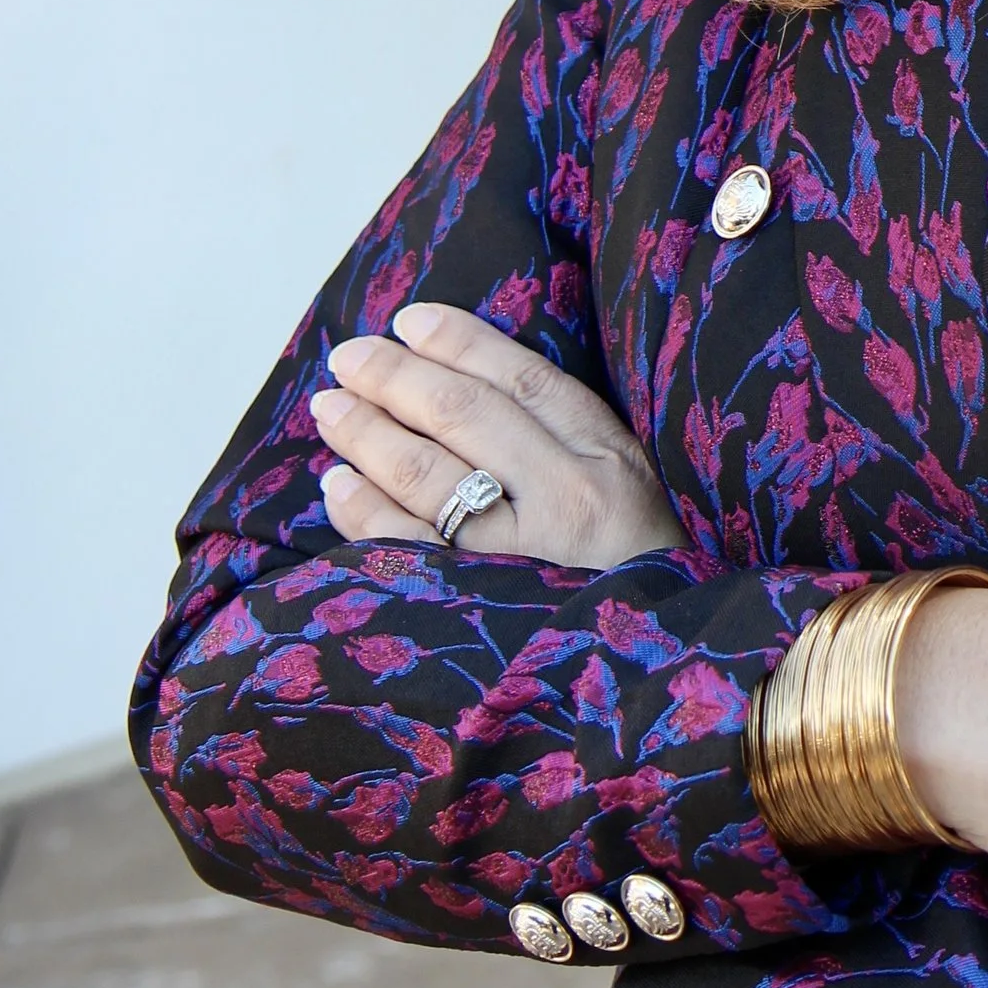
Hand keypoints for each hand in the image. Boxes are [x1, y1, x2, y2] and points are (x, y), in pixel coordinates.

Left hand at [310, 303, 684, 573]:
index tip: (410, 320)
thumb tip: (470, 382)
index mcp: (610, 456)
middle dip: (396, 378)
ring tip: (331, 408)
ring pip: (427, 476)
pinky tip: (338, 485)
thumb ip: (569, 438)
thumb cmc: (637, 568)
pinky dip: (364, 511)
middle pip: (465, 416)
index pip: (523, 378)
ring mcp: (523, 557)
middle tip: (348, 357)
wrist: (656, 668)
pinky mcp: (483, 608)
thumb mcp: (632, 485)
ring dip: (367, 434)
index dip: (461, 342)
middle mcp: (569, 497)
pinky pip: (407, 549)